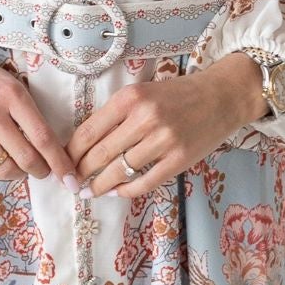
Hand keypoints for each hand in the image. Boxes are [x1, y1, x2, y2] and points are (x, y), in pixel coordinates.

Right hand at [0, 48, 81, 185]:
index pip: (44, 137)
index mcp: (12, 95)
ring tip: (19, 168)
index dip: (60, 163)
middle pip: (27, 158)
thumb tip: (48, 147)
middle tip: (42, 170)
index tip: (70, 177)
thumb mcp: (10, 83)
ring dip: (18, 175)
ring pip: (4, 169)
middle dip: (41, 171)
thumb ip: (27, 111)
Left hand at [65, 53, 266, 197]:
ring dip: (100, 186)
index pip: (88, 132)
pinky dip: (126, 191)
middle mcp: (145, 118)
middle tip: (72, 183)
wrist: (221, 96)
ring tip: (90, 192)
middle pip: (100, 155)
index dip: (70, 153)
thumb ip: (116, 114)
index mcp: (130, 98)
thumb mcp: (142, 93)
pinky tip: (117, 192)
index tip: (63, 163)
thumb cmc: (177, 95)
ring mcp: (163, 141)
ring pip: (119, 172)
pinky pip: (144, 183)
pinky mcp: (179, 160)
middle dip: (81, 173)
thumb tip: (84, 144)